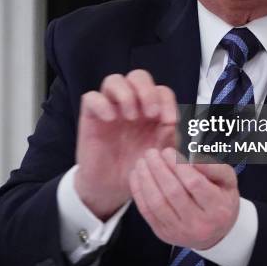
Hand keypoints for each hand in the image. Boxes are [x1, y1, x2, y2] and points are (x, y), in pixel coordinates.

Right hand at [75, 70, 177, 219]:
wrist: (113, 189)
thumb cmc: (139, 168)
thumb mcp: (161, 155)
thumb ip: (172, 138)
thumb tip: (176, 122)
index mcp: (151, 110)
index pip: (161, 90)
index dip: (167, 101)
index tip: (170, 121)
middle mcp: (131, 104)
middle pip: (138, 76)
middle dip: (147, 91)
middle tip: (151, 113)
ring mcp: (109, 107)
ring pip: (114, 80)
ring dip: (126, 94)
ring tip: (131, 117)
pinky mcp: (90, 116)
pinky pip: (91, 97)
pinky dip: (102, 103)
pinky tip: (110, 119)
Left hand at [129, 147, 239, 249]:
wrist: (216, 233)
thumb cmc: (221, 200)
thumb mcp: (228, 181)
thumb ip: (214, 166)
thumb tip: (193, 158)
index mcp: (217, 208)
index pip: (194, 184)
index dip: (178, 165)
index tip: (168, 151)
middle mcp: (199, 223)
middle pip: (172, 192)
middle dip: (158, 169)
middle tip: (152, 153)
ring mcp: (179, 231)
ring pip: (156, 203)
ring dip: (145, 179)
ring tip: (142, 162)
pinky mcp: (164, 234)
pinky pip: (147, 212)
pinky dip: (138, 192)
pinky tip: (136, 176)